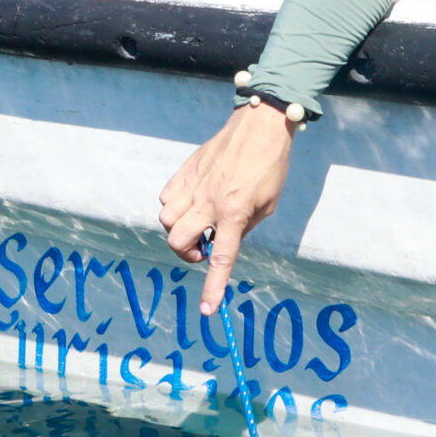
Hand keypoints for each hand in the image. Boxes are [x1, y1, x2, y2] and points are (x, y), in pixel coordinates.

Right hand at [159, 102, 296, 317]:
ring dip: (179, 229)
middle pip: (178, 241)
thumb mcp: (267, 206)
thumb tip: (221, 242)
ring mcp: (194, 185)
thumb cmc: (269, 168)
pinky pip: (166, 197)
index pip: (221, 259)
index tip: (207, 309)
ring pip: (167, 220)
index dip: (213, 287)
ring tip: (197, 222)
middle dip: (187, 252)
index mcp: (235, 214)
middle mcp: (209, 202)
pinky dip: (174, 206)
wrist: (259, 127)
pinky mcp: (185, 171)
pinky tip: (190, 202)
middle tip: (203, 246)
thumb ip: (243, 227)